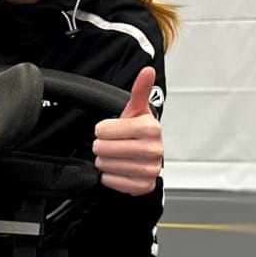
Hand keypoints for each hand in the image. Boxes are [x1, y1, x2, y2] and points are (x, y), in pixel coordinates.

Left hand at [92, 67, 163, 195]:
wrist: (148, 159)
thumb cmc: (139, 133)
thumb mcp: (136, 110)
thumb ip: (140, 90)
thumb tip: (148, 71)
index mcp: (152, 128)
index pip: (105, 130)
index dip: (102, 130)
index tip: (108, 130)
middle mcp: (154, 149)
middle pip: (103, 148)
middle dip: (101, 146)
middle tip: (110, 144)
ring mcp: (150, 169)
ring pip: (106, 165)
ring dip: (105, 161)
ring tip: (114, 156)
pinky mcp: (143, 185)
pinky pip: (111, 181)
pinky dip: (109, 176)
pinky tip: (118, 168)